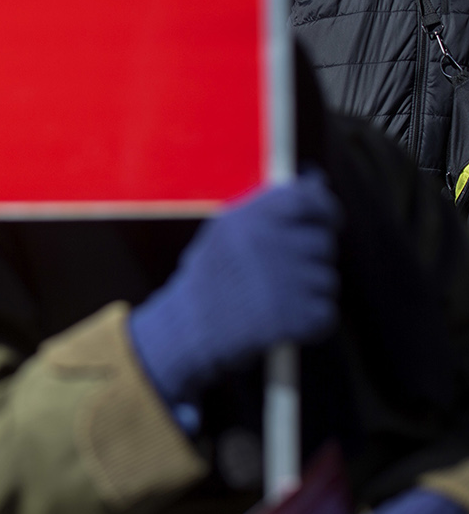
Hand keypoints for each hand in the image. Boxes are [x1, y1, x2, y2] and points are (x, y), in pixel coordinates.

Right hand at [129, 171, 341, 405]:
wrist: (186, 332)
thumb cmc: (211, 280)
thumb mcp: (227, 231)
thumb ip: (271, 207)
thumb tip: (317, 182)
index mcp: (249, 218)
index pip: (308, 199)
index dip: (325, 209)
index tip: (327, 222)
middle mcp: (267, 243)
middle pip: (323, 243)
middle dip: (310, 260)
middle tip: (278, 277)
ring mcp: (283, 281)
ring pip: (326, 280)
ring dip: (307, 293)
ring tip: (269, 302)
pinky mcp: (295, 317)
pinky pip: (325, 313)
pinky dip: (309, 323)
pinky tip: (279, 324)